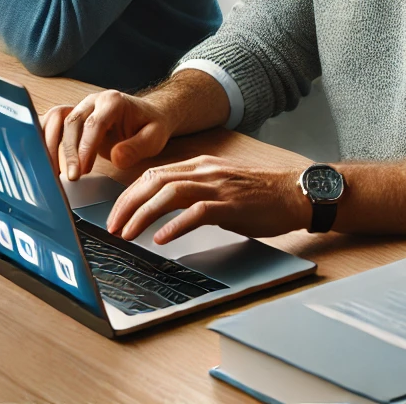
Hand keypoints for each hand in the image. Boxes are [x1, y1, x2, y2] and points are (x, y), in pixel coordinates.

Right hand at [42, 90, 179, 183]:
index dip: (85, 147)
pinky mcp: (71, 117)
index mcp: (113, 102)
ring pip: (54, 120)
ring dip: (49, 145)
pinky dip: (43, 140)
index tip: (82, 170)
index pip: (93, 123)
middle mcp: (92, 101)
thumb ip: (138, 147)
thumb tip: (116, 158)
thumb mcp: (155, 137)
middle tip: (71, 178)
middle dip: (68, 152)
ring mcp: (79, 107)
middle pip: (71, 123)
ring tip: (52, 171)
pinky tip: (44, 160)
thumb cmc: (150, 125)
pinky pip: (50, 123)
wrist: (147, 114)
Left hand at [105, 156, 309, 243]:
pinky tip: (161, 238)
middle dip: (127, 204)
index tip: (115, 215)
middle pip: (154, 182)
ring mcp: (218, 187)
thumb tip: (163, 208)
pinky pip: (197, 212)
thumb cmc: (258, 194)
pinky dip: (175, 225)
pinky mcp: (231, 206)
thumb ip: (194, 190)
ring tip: (128, 234)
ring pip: (170, 194)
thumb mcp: (219, 185)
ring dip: (143, 215)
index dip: (129, 195)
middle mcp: (204, 172)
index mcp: (199, 166)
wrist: (294, 193)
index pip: (153, 175)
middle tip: (112, 227)